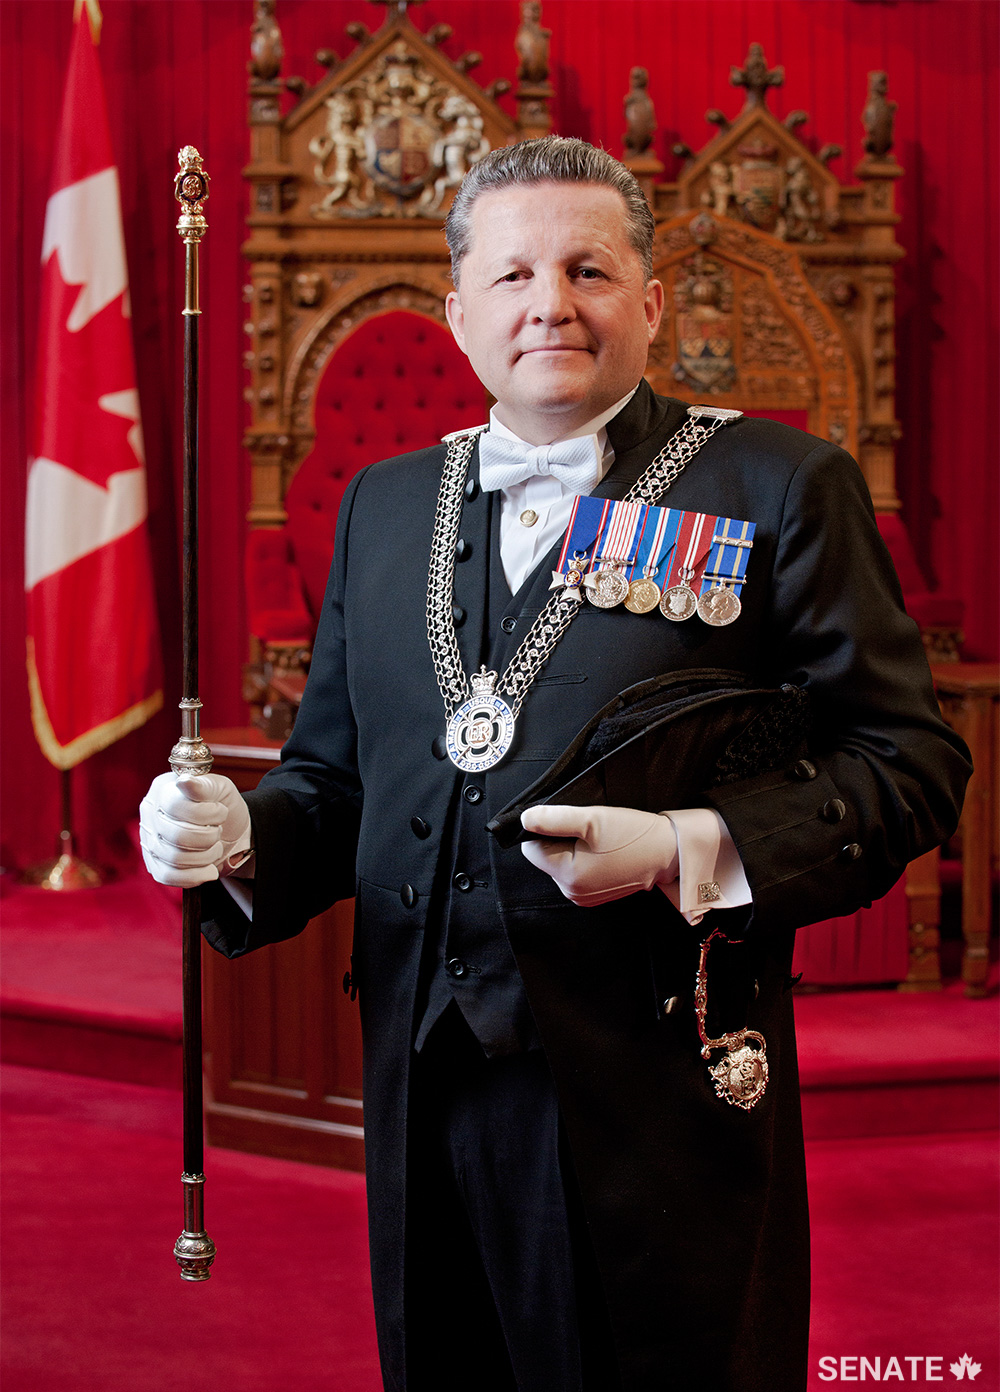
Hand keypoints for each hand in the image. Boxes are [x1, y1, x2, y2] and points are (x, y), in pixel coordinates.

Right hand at [139, 772, 250, 888]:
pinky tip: (210, 869)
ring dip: (206, 856)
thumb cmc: (221, 805)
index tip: (221, 811)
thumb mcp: (220, 788)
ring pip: (174, 859)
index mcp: (163, 790)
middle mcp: (150, 814)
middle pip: (177, 836)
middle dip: (209, 836)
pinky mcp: (154, 864)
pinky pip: (168, 877)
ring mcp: (149, 840)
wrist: (229, 831)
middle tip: (217, 829)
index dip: (206, 814)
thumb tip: (184, 782)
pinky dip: (196, 876)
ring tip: (215, 846)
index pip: (176, 806)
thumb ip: (204, 785)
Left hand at [520, 804, 678, 907]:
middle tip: (591, 831)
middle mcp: (572, 892)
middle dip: (562, 840)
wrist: (668, 853)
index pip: (532, 849)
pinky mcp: (596, 894)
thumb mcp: (592, 820)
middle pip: (547, 857)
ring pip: (562, 863)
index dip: (545, 830)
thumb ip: (555, 819)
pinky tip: (606, 851)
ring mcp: (584, 896)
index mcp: (568, 876)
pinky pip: (578, 872)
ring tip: (601, 841)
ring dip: (575, 849)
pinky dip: (586, 858)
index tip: (570, 824)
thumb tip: (526, 820)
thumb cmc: (634, 836)